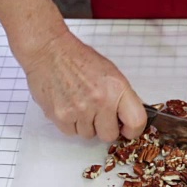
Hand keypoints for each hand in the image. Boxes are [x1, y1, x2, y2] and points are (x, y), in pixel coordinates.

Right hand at [20, 31, 146, 140]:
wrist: (50, 51)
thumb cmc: (81, 60)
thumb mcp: (112, 74)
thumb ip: (123, 97)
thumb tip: (131, 116)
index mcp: (117, 89)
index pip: (136, 122)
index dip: (133, 130)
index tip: (127, 129)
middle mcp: (100, 102)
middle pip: (110, 136)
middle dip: (106, 128)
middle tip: (100, 115)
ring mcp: (79, 110)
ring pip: (89, 135)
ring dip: (87, 125)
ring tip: (82, 106)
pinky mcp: (60, 116)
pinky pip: (71, 132)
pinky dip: (71, 124)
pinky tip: (70, 107)